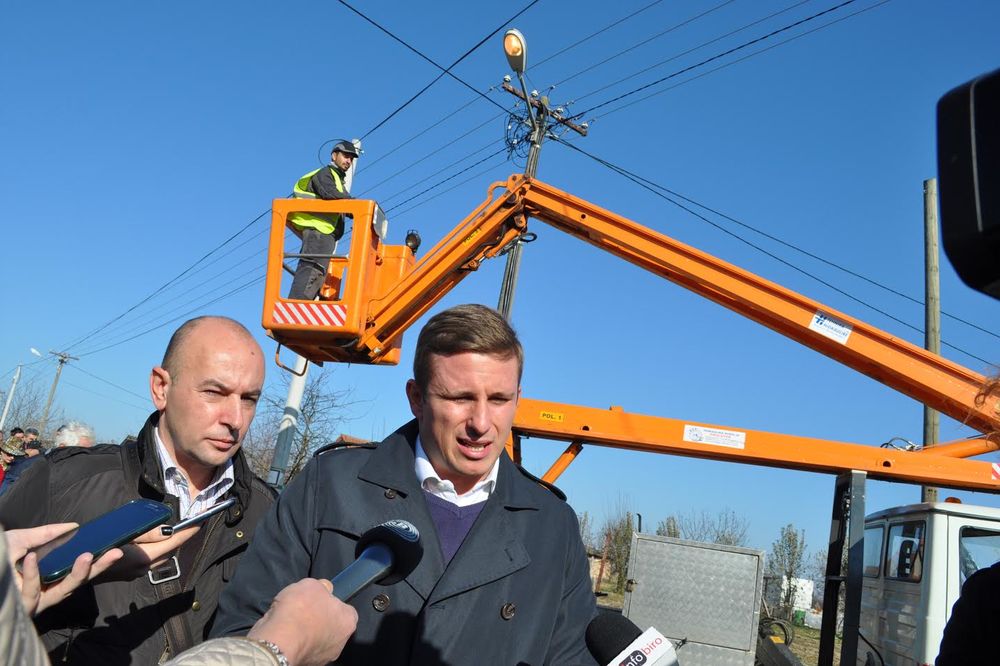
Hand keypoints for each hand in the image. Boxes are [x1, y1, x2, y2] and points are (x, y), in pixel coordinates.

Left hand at [6, 523, 122, 615]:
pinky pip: (31, 593)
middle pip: (78, 583)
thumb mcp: (18, 540)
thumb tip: (73, 526)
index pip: (78, 571)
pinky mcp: (22, 607)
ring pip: (60, 593)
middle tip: (114, 554)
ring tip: (86, 555)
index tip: (116, 549)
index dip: (98, 563)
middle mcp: (44, 592)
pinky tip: (31, 558)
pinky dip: (32, 575)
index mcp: (48, 577)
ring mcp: (32, 602)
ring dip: (75, 573)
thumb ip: (45, 534)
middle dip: (97, 569)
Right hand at [96, 524, 200, 582]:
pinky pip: (152, 561)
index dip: (188, 532)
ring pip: (162, 558)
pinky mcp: (129, 574)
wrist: (74, 568)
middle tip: (189, 523)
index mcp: (143, 558)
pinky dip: (159, 550)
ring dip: (170, 545)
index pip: (174, 543)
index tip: (200, 522)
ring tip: (176, 530)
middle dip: (181, 538)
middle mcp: (142, 568)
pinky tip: (156, 541)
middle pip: (170, 551)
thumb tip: (169, 530)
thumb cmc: (97, 546)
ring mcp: (135, 574)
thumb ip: (147, 533)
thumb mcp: (122, 534)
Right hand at [248, 578, 357, 665]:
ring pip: (316, 638)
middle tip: (303, 609)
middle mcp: (340, 642)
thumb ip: (322, 587)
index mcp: (348, 621)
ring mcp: (324, 656)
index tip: (318, 599)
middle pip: (330, 625)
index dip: (330, 602)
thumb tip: (324, 589)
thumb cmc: (300, 610)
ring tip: (290, 620)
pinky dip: (295, 641)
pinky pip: (302, 647)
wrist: (278, 638)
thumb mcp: (312, 584)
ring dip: (305, 631)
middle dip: (318, 618)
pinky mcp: (307, 663)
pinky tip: (285, 632)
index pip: (345, 610)